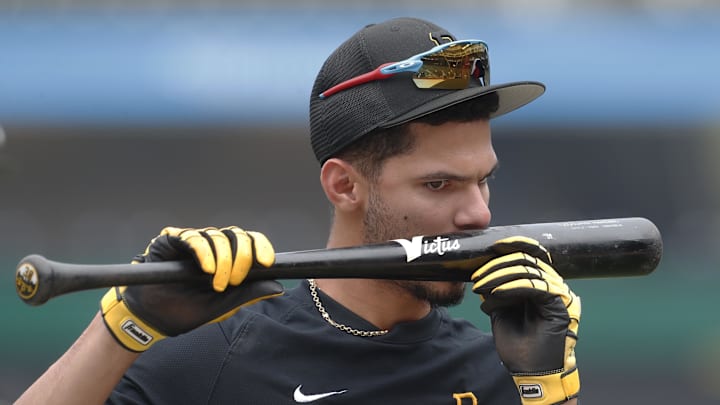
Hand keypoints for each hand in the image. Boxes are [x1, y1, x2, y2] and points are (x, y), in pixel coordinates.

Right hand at [100, 226, 282, 351]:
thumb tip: (278, 287)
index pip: (248, 241)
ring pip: (217, 236)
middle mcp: (210, 245)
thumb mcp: (222, 306)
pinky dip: (204, 251)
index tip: (266, 263)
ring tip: (217, 284)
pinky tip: (206, 268)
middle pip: (236, 235)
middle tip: (234, 281)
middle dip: (242, 257)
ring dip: (223, 260)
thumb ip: (248, 294)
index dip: (260, 247)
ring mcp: (191, 241)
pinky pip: (193, 237)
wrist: (151, 319)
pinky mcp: (170, 240)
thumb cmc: (185, 311)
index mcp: (225, 258)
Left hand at [471, 236, 580, 404]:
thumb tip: (482, 269)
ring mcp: (557, 293)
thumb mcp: (499, 308)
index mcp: (539, 283)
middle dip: (497, 264)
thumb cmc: (516, 342)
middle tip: (477, 276)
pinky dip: (512, 287)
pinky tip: (496, 294)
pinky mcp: (558, 304)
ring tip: (481, 287)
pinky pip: (534, 286)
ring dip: (499, 276)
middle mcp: (551, 284)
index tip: (491, 245)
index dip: (513, 245)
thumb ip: (496, 287)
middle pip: (526, 259)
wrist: (528, 369)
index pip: (530, 254)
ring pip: (528, 270)